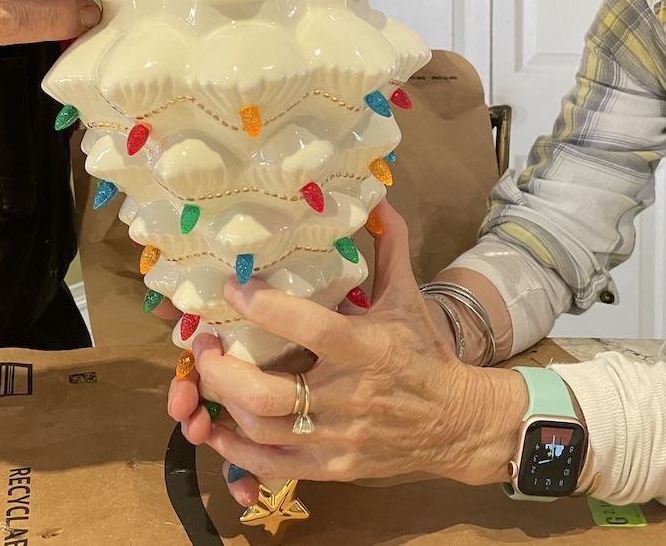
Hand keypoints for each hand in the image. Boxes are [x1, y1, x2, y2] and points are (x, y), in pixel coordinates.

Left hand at [166, 202, 524, 506]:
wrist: (459, 423)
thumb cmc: (426, 354)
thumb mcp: (409, 296)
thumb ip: (389, 247)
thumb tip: (377, 197)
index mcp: (365, 348)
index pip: (308, 326)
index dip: (263, 305)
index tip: (233, 284)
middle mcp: (347, 396)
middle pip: (264, 393)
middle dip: (221, 368)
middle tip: (205, 340)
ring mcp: (337, 437)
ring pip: (261, 430)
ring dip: (222, 402)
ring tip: (208, 374)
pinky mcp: (332, 467)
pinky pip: (272, 465)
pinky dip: (235, 450)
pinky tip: (215, 428)